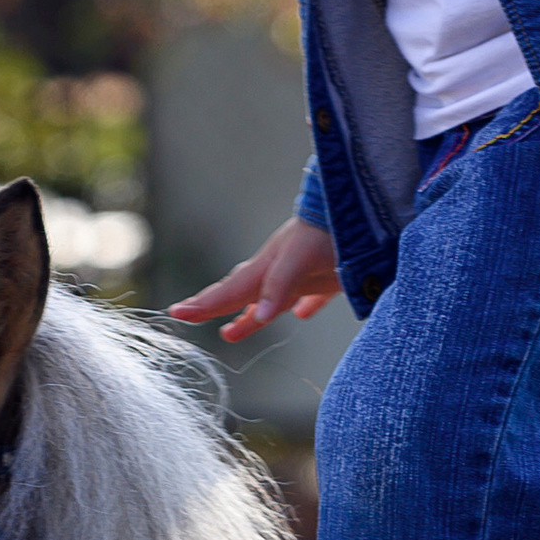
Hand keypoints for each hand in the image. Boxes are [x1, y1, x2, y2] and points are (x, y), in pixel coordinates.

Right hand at [170, 215, 341, 341]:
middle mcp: (278, 271)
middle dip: (213, 305)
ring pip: (269, 298)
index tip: (175, 312)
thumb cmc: (329, 231)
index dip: (202, 304)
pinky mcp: (330, 276)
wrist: (365, 207)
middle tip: (185, 313)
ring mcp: (302, 273)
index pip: (229, 291)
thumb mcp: (299, 258)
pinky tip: (302, 314)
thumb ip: (279, 286)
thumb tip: (258, 315)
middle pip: (239, 292)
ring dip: (250, 315)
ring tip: (231, 332)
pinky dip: (304, 306)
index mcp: (267, 267)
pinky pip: (310, 296)